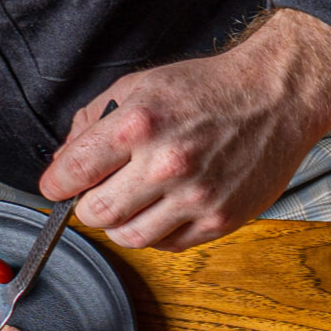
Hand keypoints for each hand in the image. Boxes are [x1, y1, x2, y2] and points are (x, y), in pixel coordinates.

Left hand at [35, 9, 330, 250]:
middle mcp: (165, 164)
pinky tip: (165, 208)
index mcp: (138, 124)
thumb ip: (93, 122)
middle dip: (88, 207)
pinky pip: (170, 244)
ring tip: (133, 203)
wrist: (274, 98)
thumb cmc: (208, 90)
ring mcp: (196, 197)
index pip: (73, 172)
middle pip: (97, 214)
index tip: (56, 187)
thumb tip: (63, 162)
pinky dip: (158, 232)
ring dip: (122, 224)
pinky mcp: (220, 219)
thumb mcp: (139, 86)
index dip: (56, 184)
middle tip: (97, 195)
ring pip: (131, 237)